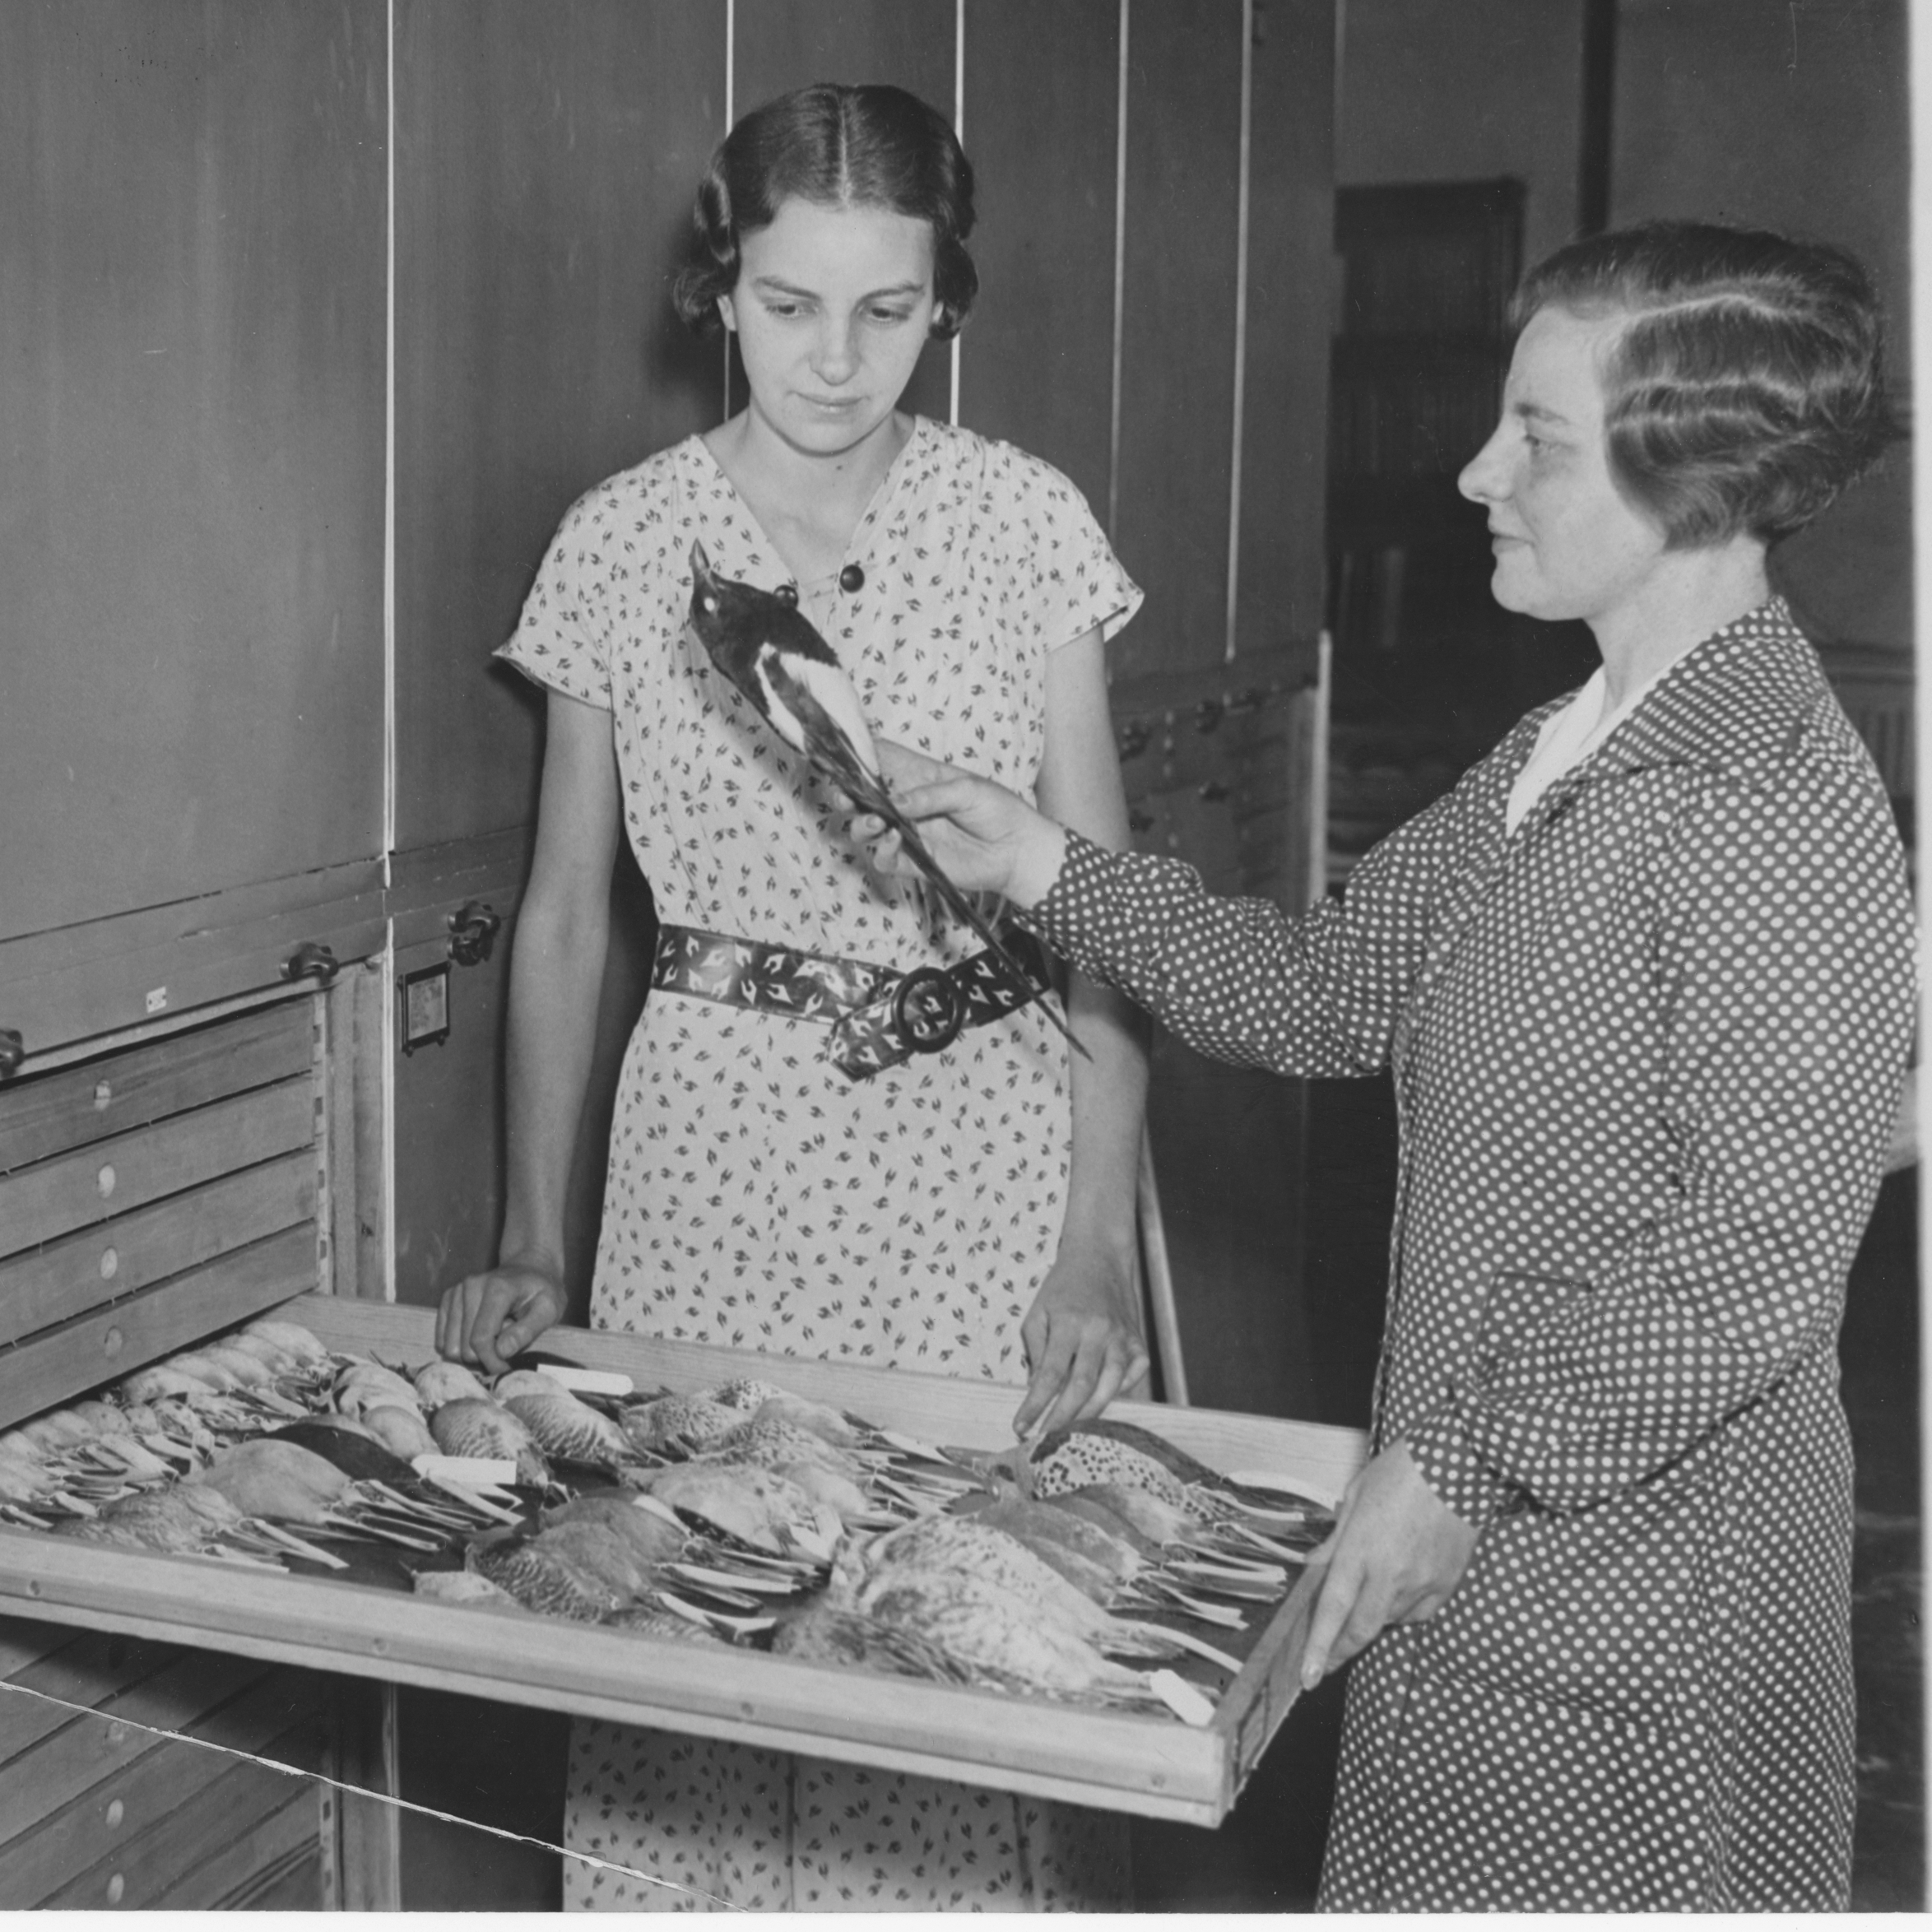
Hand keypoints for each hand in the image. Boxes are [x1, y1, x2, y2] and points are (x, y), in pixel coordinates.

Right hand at [435, 1262, 568, 1374]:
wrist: (529, 1270)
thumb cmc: (542, 1292)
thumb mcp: (549, 1310)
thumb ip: (527, 1331)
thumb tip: (501, 1352)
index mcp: (497, 1288)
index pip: (481, 1339)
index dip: (492, 1362)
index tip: (506, 1368)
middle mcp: (471, 1286)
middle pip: (463, 1346)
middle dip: (483, 1357)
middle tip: (505, 1347)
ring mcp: (456, 1291)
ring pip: (448, 1346)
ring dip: (471, 1352)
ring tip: (494, 1337)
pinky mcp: (448, 1299)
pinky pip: (442, 1339)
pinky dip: (460, 1344)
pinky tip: (479, 1333)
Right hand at [862, 741, 1069, 908]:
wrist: (1019, 849)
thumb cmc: (999, 810)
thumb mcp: (968, 790)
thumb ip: (930, 795)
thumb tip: (895, 803)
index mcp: (918, 779)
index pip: (882, 763)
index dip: (861, 757)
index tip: (845, 754)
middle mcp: (907, 806)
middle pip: (863, 799)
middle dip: (847, 796)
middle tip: (845, 796)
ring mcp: (908, 835)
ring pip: (867, 831)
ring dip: (862, 825)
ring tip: (876, 821)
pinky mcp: (915, 863)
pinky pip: (886, 860)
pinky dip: (883, 851)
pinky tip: (894, 840)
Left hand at [1013, 1251, 1150, 1437]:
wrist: (1099, 1257)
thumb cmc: (1062, 1287)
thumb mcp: (1038, 1313)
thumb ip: (1037, 1352)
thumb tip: (1037, 1391)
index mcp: (1069, 1323)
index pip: (1051, 1375)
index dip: (1035, 1405)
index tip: (1021, 1426)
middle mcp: (1099, 1331)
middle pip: (1082, 1386)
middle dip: (1063, 1418)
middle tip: (1045, 1439)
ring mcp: (1123, 1336)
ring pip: (1111, 1385)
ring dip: (1090, 1412)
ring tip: (1071, 1430)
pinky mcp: (1138, 1340)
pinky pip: (1133, 1375)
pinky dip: (1120, 1391)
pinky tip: (1102, 1400)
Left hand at [1298, 1441, 1479, 1689]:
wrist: (1459, 1464)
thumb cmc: (1402, 1471)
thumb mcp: (1355, 1497)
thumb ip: (1336, 1538)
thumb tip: (1316, 1566)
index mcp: (1361, 1548)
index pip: (1333, 1608)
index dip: (1319, 1646)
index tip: (1309, 1676)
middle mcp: (1390, 1573)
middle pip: (1361, 1629)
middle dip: (1339, 1653)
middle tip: (1324, 1667)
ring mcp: (1422, 1582)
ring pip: (1389, 1621)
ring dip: (1371, 1619)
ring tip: (1366, 1595)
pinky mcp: (1447, 1584)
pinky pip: (1418, 1612)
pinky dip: (1402, 1609)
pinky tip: (1398, 1590)